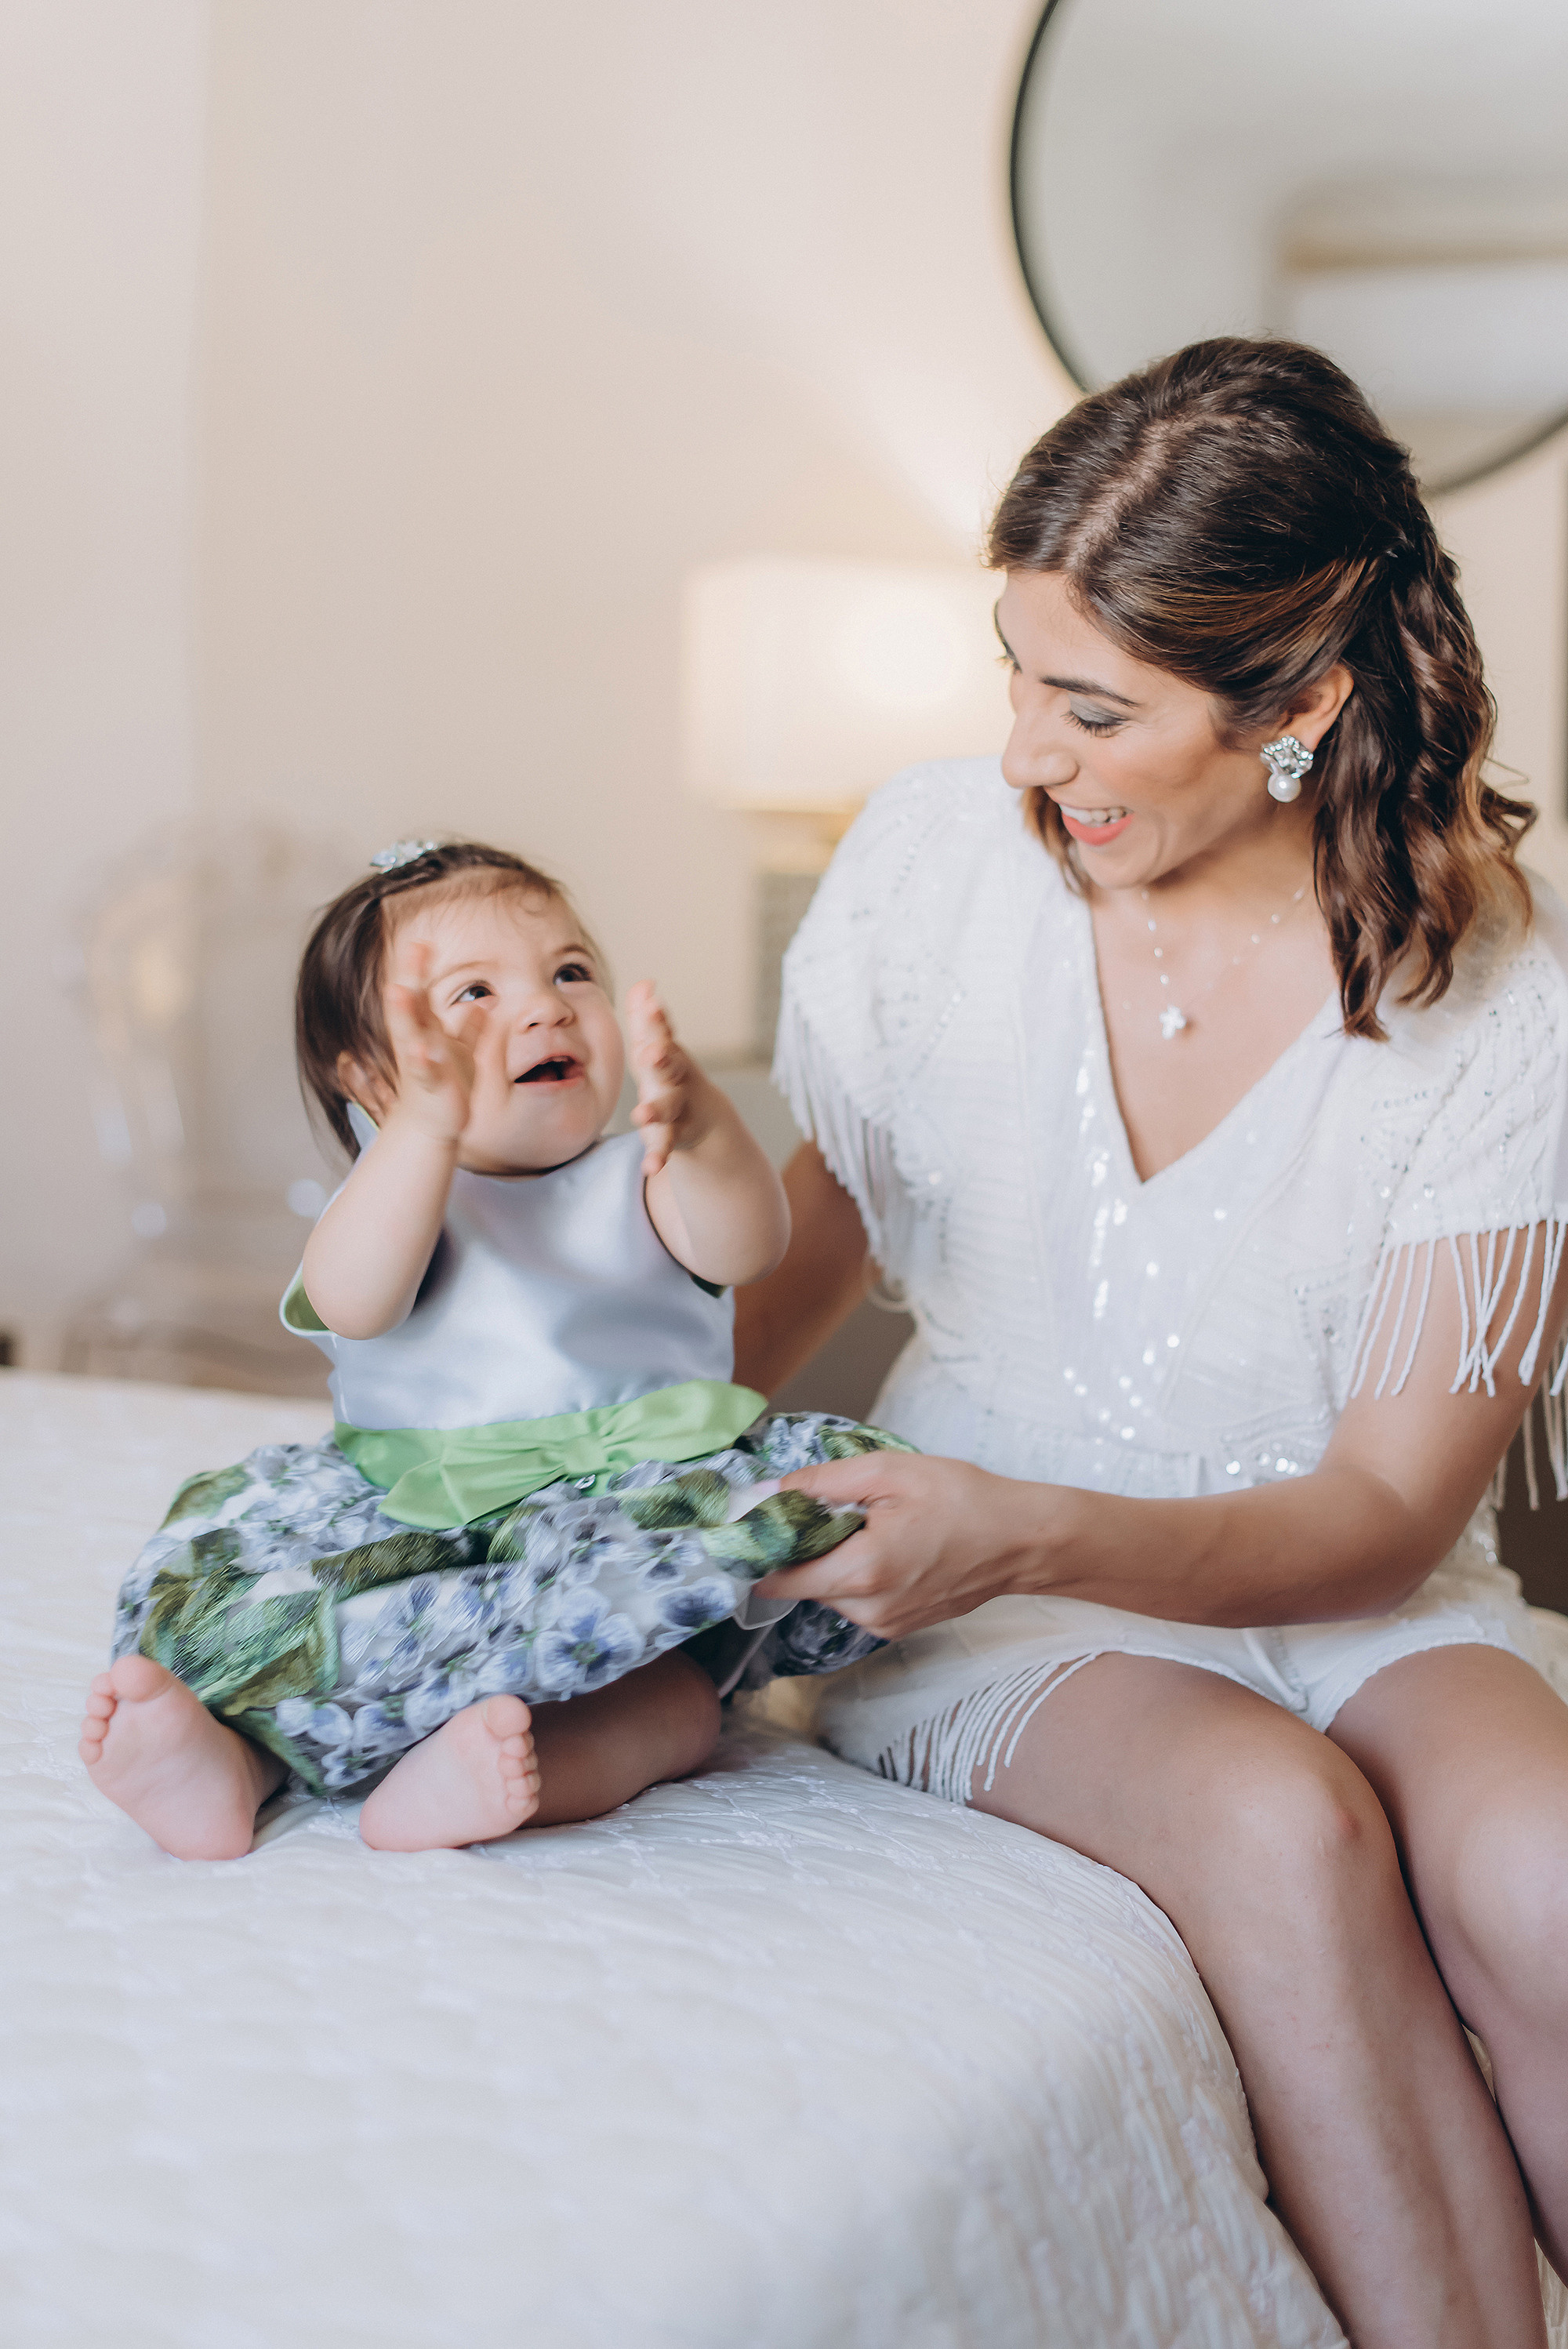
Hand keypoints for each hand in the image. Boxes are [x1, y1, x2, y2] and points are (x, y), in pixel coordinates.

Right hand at [382, 941, 488, 1144]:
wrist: (431, 1126)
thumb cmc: (446, 1086)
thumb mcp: (462, 1053)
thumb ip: (470, 1029)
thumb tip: (482, 1005)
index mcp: (425, 1031)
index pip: (421, 994)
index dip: (421, 970)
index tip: (423, 942)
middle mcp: (416, 1041)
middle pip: (411, 1003)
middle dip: (412, 976)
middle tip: (414, 947)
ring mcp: (419, 1062)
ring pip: (408, 1034)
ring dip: (404, 1012)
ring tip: (399, 990)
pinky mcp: (429, 1086)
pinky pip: (424, 1070)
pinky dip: (422, 1059)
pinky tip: (421, 1048)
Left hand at [627, 980, 709, 1174]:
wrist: (703, 1118)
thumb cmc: (669, 1074)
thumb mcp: (658, 1047)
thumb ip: (648, 1019)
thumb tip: (644, 983)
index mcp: (667, 1054)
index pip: (662, 1033)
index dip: (656, 1019)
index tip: (651, 1003)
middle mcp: (675, 1079)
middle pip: (669, 1066)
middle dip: (661, 1058)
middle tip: (651, 1052)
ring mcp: (677, 1108)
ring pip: (667, 1109)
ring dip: (655, 1111)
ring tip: (640, 1115)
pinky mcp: (673, 1136)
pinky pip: (665, 1146)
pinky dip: (658, 1156)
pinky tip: (650, 1167)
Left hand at [751, 1452, 1052, 1640]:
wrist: (1022, 1540)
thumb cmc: (964, 1500)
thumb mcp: (889, 1471)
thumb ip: (821, 1483)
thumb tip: (766, 1493)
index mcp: (861, 1572)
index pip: (777, 1579)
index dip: (762, 1550)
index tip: (762, 1523)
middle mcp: (868, 1610)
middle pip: (803, 1583)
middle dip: (804, 1548)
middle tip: (832, 1510)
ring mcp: (885, 1624)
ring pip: (829, 1592)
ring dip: (833, 1561)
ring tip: (871, 1526)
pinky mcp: (899, 1627)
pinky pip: (856, 1601)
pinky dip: (858, 1574)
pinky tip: (888, 1546)